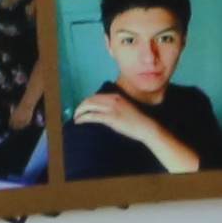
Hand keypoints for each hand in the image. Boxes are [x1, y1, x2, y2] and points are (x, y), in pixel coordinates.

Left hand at [72, 89, 188, 163]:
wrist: (145, 126)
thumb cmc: (136, 120)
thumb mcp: (124, 108)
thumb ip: (114, 106)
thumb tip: (102, 111)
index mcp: (116, 96)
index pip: (96, 96)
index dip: (87, 102)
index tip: (82, 108)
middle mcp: (112, 99)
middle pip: (90, 100)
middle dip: (81, 106)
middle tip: (76, 113)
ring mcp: (111, 108)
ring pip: (89, 106)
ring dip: (80, 111)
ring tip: (76, 118)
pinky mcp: (110, 117)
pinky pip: (92, 116)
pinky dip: (83, 118)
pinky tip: (79, 121)